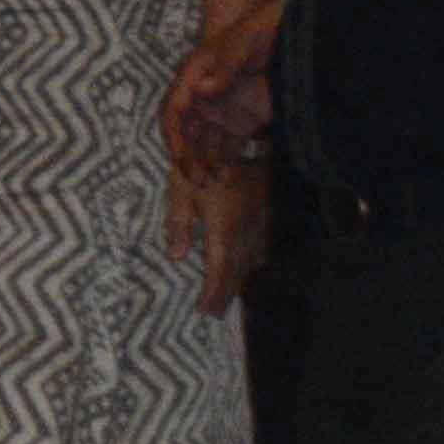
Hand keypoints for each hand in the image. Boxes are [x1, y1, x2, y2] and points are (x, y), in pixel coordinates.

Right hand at [163, 5, 279, 168]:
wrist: (298, 35)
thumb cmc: (267, 28)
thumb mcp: (246, 41)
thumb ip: (225, 65)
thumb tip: (202, 89)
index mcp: (197, 72)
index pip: (174, 108)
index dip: (173, 135)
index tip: (180, 157)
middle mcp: (204, 94)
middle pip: (185, 132)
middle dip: (187, 157)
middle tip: (197, 179)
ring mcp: (223, 109)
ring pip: (203, 143)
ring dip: (204, 163)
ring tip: (213, 182)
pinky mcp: (241, 121)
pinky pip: (226, 146)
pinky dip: (224, 161)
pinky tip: (229, 174)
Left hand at [167, 151, 269, 315]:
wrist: (236, 131)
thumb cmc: (201, 159)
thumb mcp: (181, 189)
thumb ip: (179, 224)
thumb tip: (176, 256)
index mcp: (222, 227)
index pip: (219, 269)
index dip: (213, 293)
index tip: (206, 311)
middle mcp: (245, 228)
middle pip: (238, 269)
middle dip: (227, 292)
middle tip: (218, 312)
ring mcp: (259, 217)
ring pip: (253, 257)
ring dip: (242, 278)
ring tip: (231, 295)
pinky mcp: (267, 206)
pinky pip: (264, 240)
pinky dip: (256, 257)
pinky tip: (255, 262)